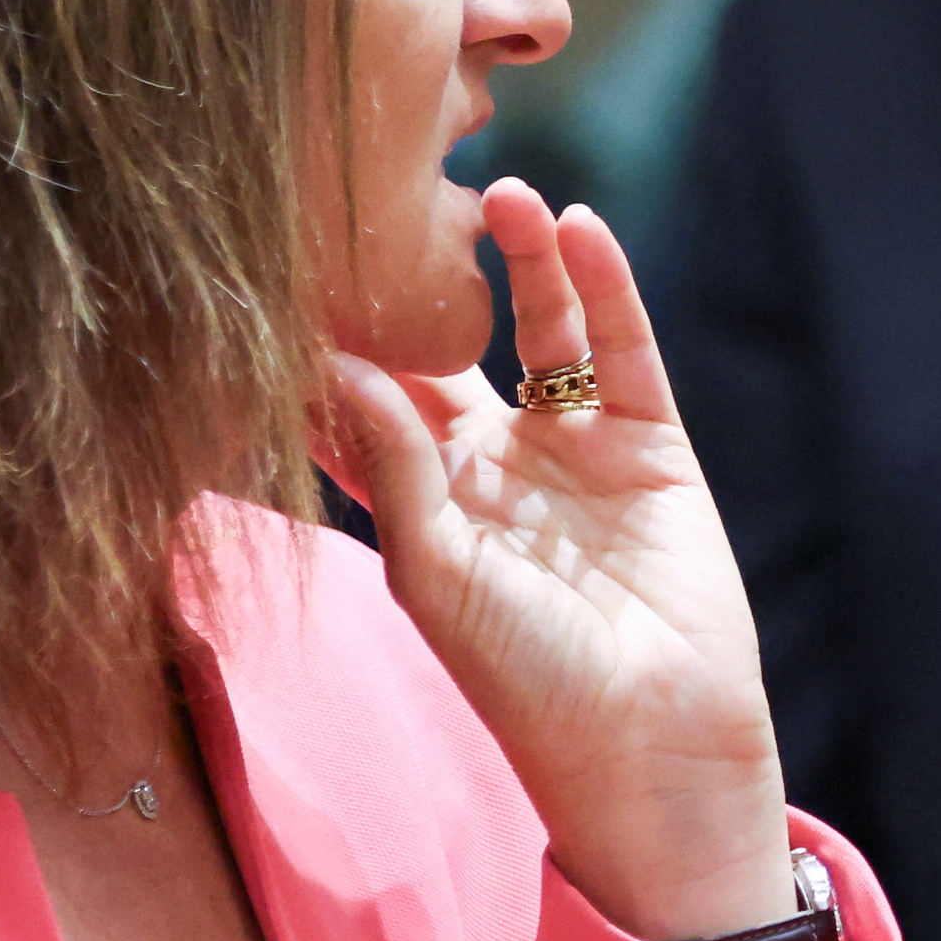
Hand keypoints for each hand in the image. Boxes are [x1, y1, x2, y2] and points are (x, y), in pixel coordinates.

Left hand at [324, 180, 794, 940]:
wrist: (651, 748)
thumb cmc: (529, 688)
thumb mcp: (437, 577)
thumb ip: (398, 467)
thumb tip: (346, 365)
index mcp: (424, 505)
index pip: (366, 404)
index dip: (332, 340)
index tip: (288, 262)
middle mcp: (495, 466)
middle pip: (449, 348)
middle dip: (423, 281)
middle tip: (392, 195)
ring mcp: (574, 451)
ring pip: (541, 331)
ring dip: (519, 263)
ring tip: (493, 192)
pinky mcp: (650, 446)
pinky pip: (621, 349)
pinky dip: (604, 286)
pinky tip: (577, 226)